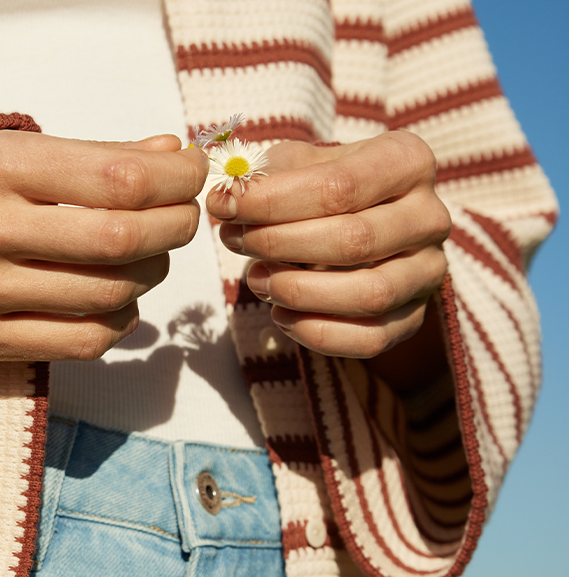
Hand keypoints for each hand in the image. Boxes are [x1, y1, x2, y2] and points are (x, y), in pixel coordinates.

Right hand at [0, 131, 207, 360]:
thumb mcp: (14, 150)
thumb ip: (97, 156)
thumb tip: (175, 159)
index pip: (119, 178)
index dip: (177, 178)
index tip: (193, 174)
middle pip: (121, 238)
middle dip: (175, 226)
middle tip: (183, 217)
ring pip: (111, 293)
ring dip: (152, 272)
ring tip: (149, 254)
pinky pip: (84, 342)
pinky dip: (121, 322)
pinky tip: (120, 299)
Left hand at [207, 131, 450, 358]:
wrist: (360, 227)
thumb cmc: (321, 190)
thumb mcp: (298, 165)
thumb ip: (264, 176)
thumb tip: (227, 197)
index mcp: (406, 161)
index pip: (339, 186)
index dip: (273, 201)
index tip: (224, 206)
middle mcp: (430, 216)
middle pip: (354, 240)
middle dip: (280, 244)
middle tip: (235, 241)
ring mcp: (429, 270)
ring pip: (369, 294)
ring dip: (299, 292)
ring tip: (256, 279)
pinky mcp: (416, 317)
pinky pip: (371, 338)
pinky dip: (318, 333)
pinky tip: (282, 315)